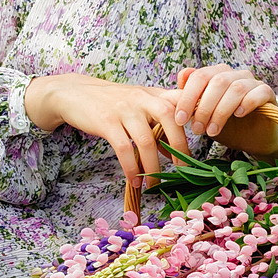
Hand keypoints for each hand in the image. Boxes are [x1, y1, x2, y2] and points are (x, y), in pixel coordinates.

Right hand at [25, 73, 188, 187]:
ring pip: (147, 141)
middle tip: (183, 169)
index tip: (203, 137)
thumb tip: (172, 153)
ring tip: (153, 184)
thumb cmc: (110, 102)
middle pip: (170, 120)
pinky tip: (134, 180)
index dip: (196, 116)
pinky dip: (132, 169)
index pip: (182, 102)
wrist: (73, 93)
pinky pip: (124, 150)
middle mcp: (142, 98)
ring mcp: (124, 109)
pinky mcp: (107, 122)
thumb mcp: (137, 105)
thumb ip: (157, 124)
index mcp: (153, 94)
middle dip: (180, 147)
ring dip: (152, 168)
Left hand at [172, 63, 277, 149]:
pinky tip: (238, 115)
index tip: (179, 120)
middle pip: (217, 81)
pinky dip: (247, 103)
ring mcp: (253, 82)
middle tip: (196, 129)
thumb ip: (190, 100)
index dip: (187, 97)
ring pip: (236, 88)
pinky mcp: (268, 93)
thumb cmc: (225, 125)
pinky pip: (259, 92)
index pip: (199, 76)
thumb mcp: (202, 115)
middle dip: (204, 107)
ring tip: (213, 131)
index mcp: (216, 74)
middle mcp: (234, 74)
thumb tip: (177, 81)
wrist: (253, 138)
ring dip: (221, 111)